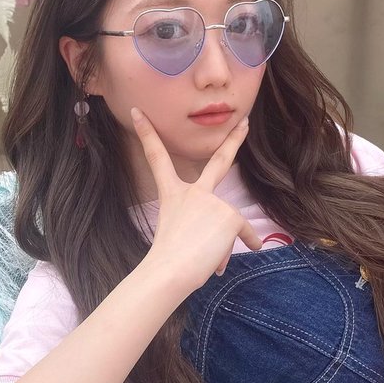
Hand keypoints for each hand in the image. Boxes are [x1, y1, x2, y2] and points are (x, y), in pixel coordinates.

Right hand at [130, 106, 262, 294]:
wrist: (170, 269)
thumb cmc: (166, 259)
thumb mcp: (176, 236)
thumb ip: (199, 233)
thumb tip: (219, 258)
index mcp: (173, 194)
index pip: (157, 157)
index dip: (146, 133)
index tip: (138, 112)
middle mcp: (193, 192)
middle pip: (218, 162)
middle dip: (233, 140)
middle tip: (245, 121)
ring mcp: (213, 201)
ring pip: (228, 223)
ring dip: (221, 245)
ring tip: (204, 258)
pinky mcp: (229, 214)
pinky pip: (242, 232)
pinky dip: (244, 244)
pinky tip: (230, 259)